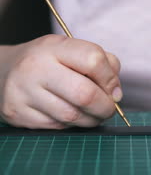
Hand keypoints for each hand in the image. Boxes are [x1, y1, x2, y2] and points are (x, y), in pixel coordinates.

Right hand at [0, 34, 121, 128]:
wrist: (2, 71)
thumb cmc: (49, 62)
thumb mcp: (72, 50)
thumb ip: (102, 63)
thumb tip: (116, 93)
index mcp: (53, 47)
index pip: (93, 60)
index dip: (111, 79)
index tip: (114, 90)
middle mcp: (35, 68)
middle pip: (85, 94)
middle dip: (105, 107)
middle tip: (110, 109)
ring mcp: (23, 92)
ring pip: (72, 116)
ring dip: (91, 119)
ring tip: (94, 114)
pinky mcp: (18, 114)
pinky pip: (57, 127)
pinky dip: (71, 125)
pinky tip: (71, 116)